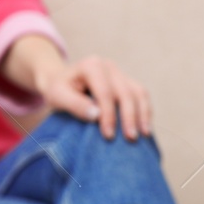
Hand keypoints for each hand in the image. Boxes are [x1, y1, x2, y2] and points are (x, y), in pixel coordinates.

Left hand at [34, 54, 151, 140]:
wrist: (60, 81)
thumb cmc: (58, 90)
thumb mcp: (57, 96)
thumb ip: (75, 105)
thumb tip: (96, 115)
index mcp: (91, 66)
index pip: (105, 92)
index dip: (109, 115)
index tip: (108, 135)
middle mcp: (108, 66)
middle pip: (124, 92)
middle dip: (129, 117)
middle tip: (130, 138)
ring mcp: (119, 73)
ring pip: (138, 92)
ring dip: (142, 114)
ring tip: (143, 135)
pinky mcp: (126, 81)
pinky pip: (141, 95)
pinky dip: (145, 111)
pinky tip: (145, 127)